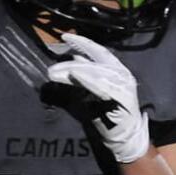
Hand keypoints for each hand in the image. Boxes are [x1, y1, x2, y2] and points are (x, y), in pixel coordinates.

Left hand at [46, 33, 150, 163]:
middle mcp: (122, 73)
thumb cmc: (108, 116)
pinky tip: (75, 75)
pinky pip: (102, 87)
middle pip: (93, 62)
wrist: (124, 138)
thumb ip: (85, 75)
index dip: (82, 42)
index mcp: (116, 69)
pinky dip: (87, 80)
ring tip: (55, 74)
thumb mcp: (92, 91)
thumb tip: (72, 57)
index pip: (98, 51)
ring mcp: (124, 85)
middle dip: (70, 63)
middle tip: (51, 70)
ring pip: (95, 73)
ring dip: (73, 72)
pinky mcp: (123, 97)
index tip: (65, 37)